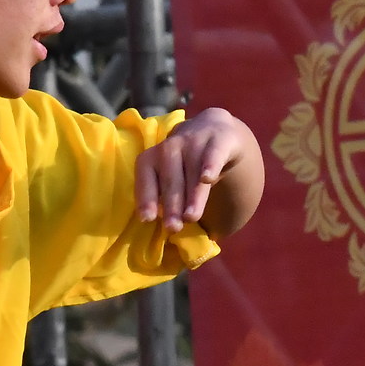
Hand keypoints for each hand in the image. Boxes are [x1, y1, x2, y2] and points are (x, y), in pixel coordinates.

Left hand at [135, 107, 260, 233]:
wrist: (216, 130)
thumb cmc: (187, 165)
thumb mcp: (173, 178)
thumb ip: (168, 201)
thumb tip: (169, 235)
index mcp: (153, 156)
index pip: (145, 176)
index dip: (145, 197)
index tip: (147, 219)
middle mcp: (170, 146)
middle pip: (169, 177)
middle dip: (171, 204)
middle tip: (173, 227)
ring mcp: (195, 140)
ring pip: (192, 170)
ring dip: (191, 194)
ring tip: (191, 217)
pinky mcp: (219, 139)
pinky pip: (213, 153)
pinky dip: (209, 165)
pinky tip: (207, 179)